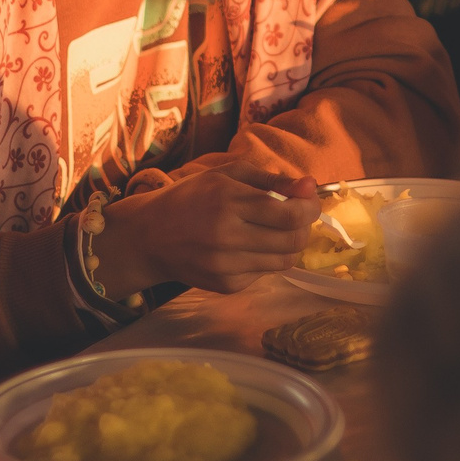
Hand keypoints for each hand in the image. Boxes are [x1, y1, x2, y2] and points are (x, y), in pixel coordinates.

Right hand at [95, 165, 317, 294]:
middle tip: (297, 215)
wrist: (149, 237)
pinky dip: (267, 259)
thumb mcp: (226, 174)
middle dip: (304, 226)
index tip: (310, 201)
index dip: (309, 208)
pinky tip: (250, 246)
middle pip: (292, 240)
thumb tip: (310, 185)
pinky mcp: (225, 286)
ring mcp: (226, 265)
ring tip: (276, 230)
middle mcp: (226, 236)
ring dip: (290, 244)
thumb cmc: (191, 197)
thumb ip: (271, 180)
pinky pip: (265, 273)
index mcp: (227, 201)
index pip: (288, 214)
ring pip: (284, 261)